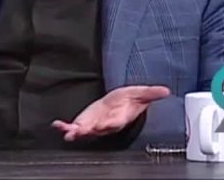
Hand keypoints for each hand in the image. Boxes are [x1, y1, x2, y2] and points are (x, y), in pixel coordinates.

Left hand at [51, 85, 169, 141]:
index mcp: (119, 117)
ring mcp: (95, 124)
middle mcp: (106, 123)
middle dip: (89, 130)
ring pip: (85, 131)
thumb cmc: (130, 100)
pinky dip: (66, 127)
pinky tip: (58, 126)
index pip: (115, 122)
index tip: (104, 124)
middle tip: (81, 131)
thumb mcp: (141, 93)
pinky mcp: (86, 122)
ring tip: (68, 133)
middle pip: (98, 129)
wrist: (120, 103)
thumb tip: (165, 91)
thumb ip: (152, 93)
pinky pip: (75, 126)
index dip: (110, 124)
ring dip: (76, 132)